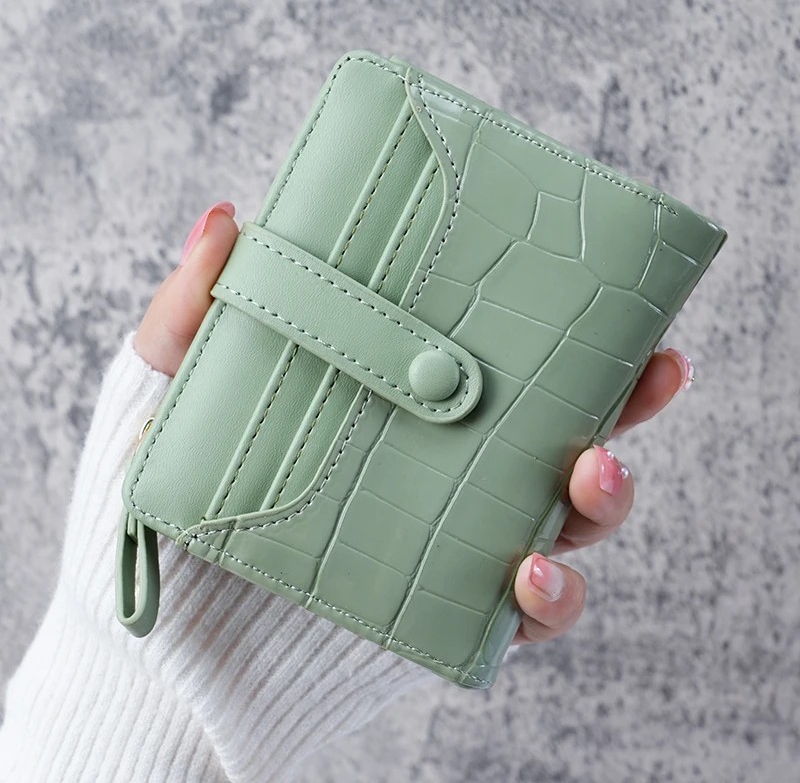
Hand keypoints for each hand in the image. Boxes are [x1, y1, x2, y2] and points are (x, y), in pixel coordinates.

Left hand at [135, 202, 695, 648]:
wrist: (150, 653)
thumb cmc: (151, 519)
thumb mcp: (160, 401)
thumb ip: (187, 316)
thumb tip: (228, 217)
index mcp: (389, 406)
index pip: (487, 359)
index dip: (556, 329)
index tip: (603, 291)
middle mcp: (434, 471)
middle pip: (553, 431)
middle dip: (620, 404)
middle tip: (654, 372)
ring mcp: (448, 544)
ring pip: (563, 519)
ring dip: (604, 496)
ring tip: (592, 471)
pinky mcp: (448, 618)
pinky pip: (527, 614)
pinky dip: (549, 598)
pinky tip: (531, 574)